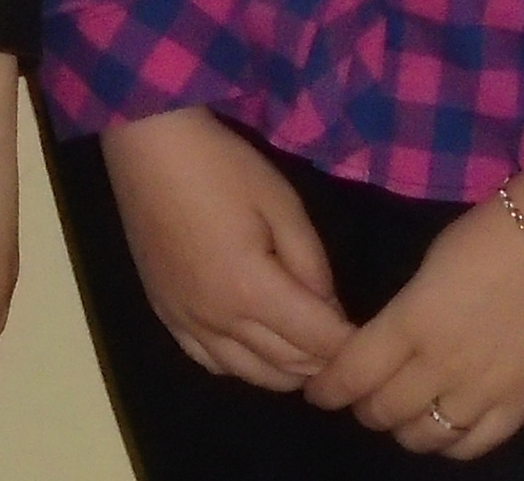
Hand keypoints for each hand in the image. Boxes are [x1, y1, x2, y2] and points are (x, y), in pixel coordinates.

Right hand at [98, 108, 354, 390]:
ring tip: (309, 352)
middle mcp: (218, 320)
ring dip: (286, 371)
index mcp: (251, 291)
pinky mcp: (165, 314)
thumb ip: (312, 264)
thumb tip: (330, 310)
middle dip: (324, 361)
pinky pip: (210, 362)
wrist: (149, 148)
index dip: (350, 345)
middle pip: (286, 365)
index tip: (374, 342)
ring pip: (248, 374)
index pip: (317, 340)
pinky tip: (257, 352)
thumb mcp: (283, 205)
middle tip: (347, 345)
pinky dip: (243, 367)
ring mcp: (186, 322)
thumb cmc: (222, 167)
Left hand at [304, 176, 523, 457]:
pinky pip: (474, 445)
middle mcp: (442, 365)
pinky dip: (450, 443)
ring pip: (424, 437)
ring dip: (403, 428)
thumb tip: (383, 344)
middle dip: (363, 407)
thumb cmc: (488, 236)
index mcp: (412, 322)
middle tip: (363, 395)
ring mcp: (483, 390)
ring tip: (404, 412)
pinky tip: (444, 426)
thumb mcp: (428, 266)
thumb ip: (403, 314)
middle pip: (383, 411)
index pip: (352, 374)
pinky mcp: (521, 403)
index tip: (320, 390)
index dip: (328, 389)